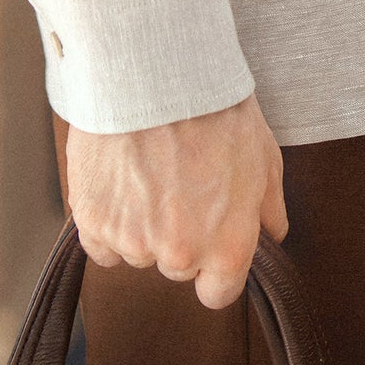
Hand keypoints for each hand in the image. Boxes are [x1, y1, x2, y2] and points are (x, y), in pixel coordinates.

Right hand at [58, 94, 287, 309]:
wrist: (157, 70)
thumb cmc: (215, 107)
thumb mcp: (264, 154)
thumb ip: (269, 207)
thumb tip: (272, 234)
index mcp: (227, 247)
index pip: (217, 294)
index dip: (214, 267)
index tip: (208, 238)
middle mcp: (180, 255)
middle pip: (176, 267)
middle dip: (179, 234)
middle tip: (178, 181)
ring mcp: (133, 241)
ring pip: (137, 251)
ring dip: (141, 223)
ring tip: (148, 169)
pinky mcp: (93, 222)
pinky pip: (99, 242)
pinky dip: (107, 219)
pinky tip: (119, 180)